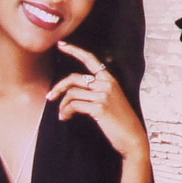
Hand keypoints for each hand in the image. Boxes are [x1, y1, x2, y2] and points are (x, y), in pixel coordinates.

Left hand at [49, 41, 149, 162]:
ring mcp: (103, 95)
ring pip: (71, 93)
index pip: (90, 59)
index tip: (60, 45)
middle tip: (49, 97)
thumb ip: (97, 91)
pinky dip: (65, 112)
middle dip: (58, 87)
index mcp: (110, 79)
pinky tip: (65, 118)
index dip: (74, 50)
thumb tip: (73, 90)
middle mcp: (106, 84)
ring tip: (62, 114)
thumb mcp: (112, 100)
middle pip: (74, 78)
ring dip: (62, 105)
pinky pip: (73, 105)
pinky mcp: (99, 108)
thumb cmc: (120, 121)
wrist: (132, 137)